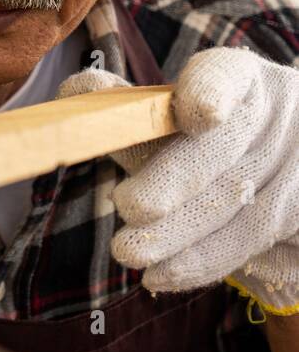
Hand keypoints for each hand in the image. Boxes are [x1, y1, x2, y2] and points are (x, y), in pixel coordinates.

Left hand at [58, 47, 298, 313]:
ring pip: (236, 204)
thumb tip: (75, 91)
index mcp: (240, 80)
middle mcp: (276, 115)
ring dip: (176, 234)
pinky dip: (200, 262)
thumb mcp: (165, 119)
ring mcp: (296, 166)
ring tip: (127, 252)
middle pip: (222, 147)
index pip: (226, 76)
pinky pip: (250, 243)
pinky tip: (160, 275)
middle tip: (128, 206)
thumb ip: (124, 108)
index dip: (211, 92)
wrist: (270, 185)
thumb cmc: (200, 144)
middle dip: (173, 180)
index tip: (197, 113)